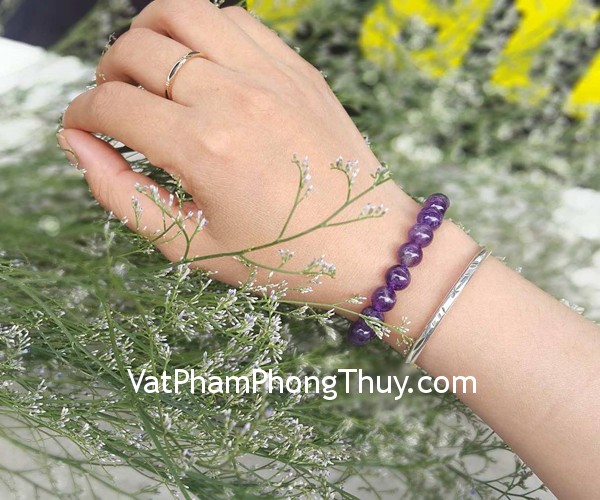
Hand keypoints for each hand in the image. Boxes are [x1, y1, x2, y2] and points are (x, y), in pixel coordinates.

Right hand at [59, 0, 475, 338]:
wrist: (367, 243)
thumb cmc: (283, 256)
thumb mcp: (192, 246)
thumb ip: (123, 195)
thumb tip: (77, 145)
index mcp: (203, 148)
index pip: (111, 105)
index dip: (81, 115)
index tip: (82, 128)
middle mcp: (234, 97)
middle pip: (136, 50)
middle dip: (106, 75)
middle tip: (115, 106)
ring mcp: (269, 75)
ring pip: (180, 12)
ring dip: (148, 35)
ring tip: (150, 72)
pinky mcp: (296, 68)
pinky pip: (233, 20)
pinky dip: (201, 31)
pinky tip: (201, 65)